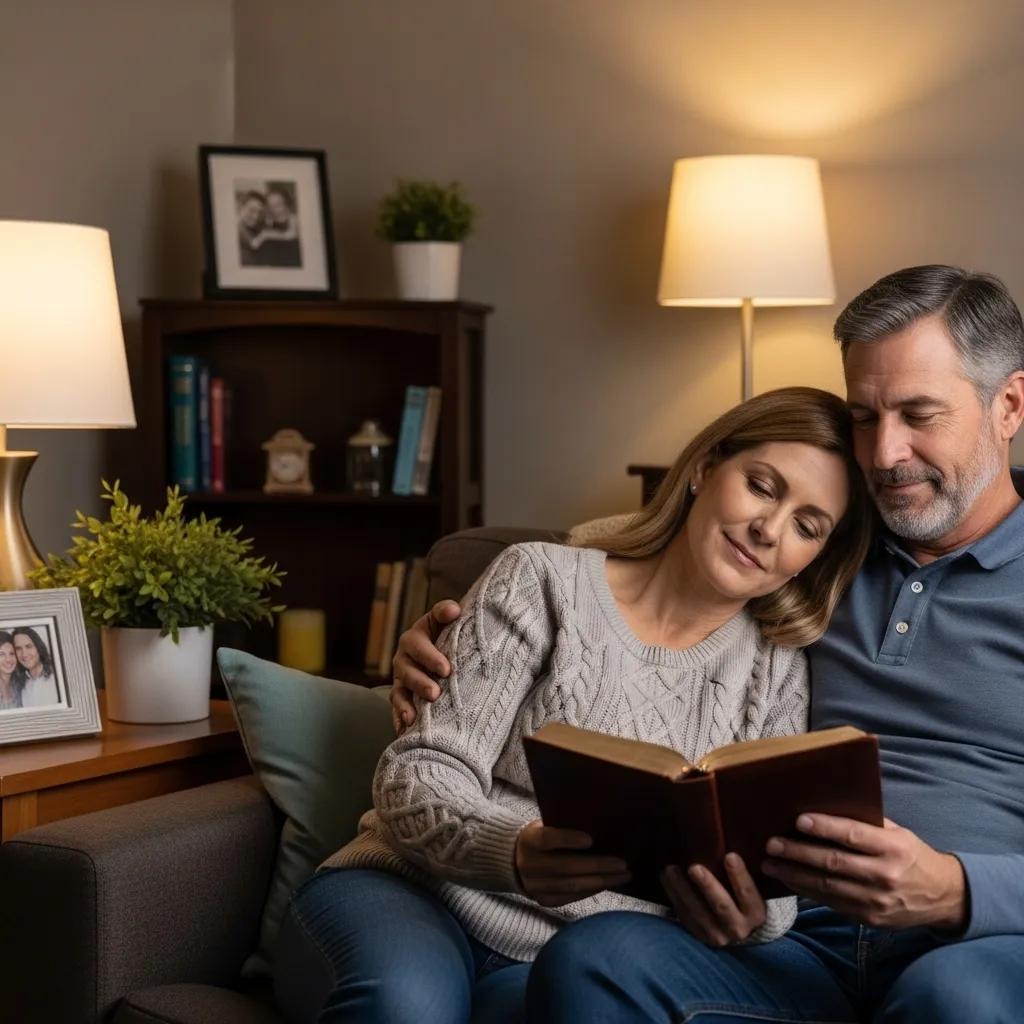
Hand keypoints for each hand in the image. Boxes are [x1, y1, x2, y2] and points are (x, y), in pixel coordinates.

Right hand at [390, 600, 460, 732]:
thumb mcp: (443, 621)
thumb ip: (446, 612)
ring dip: (406, 704)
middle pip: (407, 671)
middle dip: (420, 683)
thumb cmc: (445, 634)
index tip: (446, 670)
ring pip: (400, 692)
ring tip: (414, 717)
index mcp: (414, 638)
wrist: (438, 651)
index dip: (430, 656)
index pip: (418, 645)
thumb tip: (455, 610)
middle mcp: (404, 658)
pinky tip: (404, 731)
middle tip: (435, 694)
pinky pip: (397, 709)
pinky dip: (399, 719)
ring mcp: (401, 679)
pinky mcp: (401, 696)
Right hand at [514, 819, 631, 906]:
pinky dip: (591, 890)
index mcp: (528, 840)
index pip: (547, 839)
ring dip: (601, 881)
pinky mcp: (543, 900)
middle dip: (597, 866)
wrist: (515, 859)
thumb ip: (564, 825)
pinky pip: (571, 897)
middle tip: (622, 863)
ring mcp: (535, 886)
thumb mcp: (545, 825)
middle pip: (565, 867)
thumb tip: (599, 824)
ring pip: (571, 886)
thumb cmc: (542, 835)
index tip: (590, 839)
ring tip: (623, 875)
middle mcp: (528, 865)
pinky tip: (607, 883)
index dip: (567, 839)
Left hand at [660, 854, 766, 946]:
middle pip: (721, 906)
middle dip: (707, 886)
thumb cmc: (744, 899)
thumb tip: (730, 844)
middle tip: (694, 867)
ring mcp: (718, 935)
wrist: (739, 929)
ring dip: (683, 890)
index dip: (739, 875)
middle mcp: (738, 928)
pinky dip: (674, 897)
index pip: (747, 893)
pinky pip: (685, 916)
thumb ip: (743, 874)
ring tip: (671, 869)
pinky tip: (666, 879)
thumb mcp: (751, 891)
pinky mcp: (700, 936)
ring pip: (698, 912)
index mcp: (755, 913)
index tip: (730, 856)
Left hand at [761, 814, 967, 930]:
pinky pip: (832, 903)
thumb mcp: (898, 834)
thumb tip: (825, 805)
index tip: (798, 820)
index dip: (825, 828)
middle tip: (771, 845)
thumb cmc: (911, 855)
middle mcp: (885, 875)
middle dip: (798, 853)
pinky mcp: (869, 919)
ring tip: (770, 865)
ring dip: (795, 876)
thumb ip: (868, 823)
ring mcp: (877, 901)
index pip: (854, 835)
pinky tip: (790, 881)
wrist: (943, 896)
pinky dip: (808, 891)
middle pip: (834, 863)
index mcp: (894, 848)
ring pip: (828, 887)